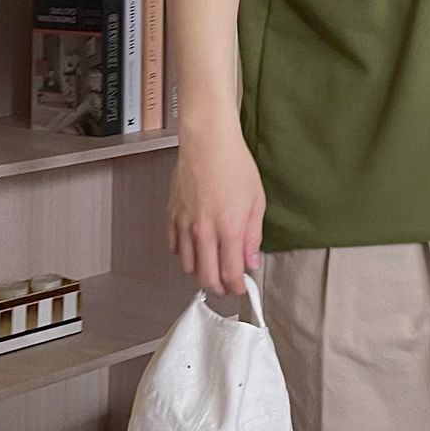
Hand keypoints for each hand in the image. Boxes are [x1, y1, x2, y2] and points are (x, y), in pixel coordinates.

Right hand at [167, 127, 264, 296]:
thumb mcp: (257, 202)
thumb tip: (250, 261)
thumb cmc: (234, 165)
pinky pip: (175, 247)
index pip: (231, 274)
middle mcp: (204, 231)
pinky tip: (196, 248)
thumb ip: (252, 236)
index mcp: (229, 229)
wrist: (207, 142)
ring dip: (202, 272)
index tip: (242, 288)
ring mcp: (185, 224)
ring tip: (213, 266)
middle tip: (228, 285)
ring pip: (189, 266)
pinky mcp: (172, 216)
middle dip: (220, 287)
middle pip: (207, 277)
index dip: (237, 287)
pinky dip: (185, 254)